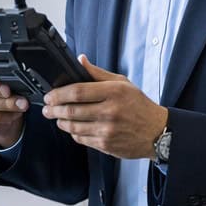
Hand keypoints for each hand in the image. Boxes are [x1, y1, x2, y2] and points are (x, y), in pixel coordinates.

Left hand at [40, 55, 167, 159]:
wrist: (158, 132)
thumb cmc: (140, 106)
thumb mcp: (123, 84)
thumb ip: (98, 73)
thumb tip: (80, 60)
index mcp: (114, 92)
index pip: (77, 92)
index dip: (58, 94)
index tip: (50, 96)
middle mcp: (110, 111)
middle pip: (71, 110)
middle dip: (54, 109)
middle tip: (47, 108)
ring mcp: (108, 130)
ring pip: (73, 127)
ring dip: (61, 122)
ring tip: (58, 118)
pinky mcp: (106, 144)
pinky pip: (81, 139)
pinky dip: (73, 133)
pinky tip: (73, 128)